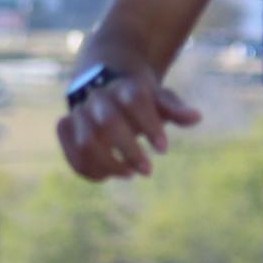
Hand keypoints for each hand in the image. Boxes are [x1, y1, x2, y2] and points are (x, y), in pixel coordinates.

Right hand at [57, 68, 200, 182]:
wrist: (106, 87)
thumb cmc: (140, 100)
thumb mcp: (160, 100)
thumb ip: (175, 109)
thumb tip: (196, 117)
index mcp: (125, 86)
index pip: (135, 100)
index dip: (149, 124)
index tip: (164, 149)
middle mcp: (99, 97)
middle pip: (108, 121)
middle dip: (128, 150)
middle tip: (148, 171)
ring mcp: (79, 112)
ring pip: (86, 141)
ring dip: (108, 164)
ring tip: (128, 174)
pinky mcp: (66, 127)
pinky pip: (72, 154)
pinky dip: (89, 170)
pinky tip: (107, 176)